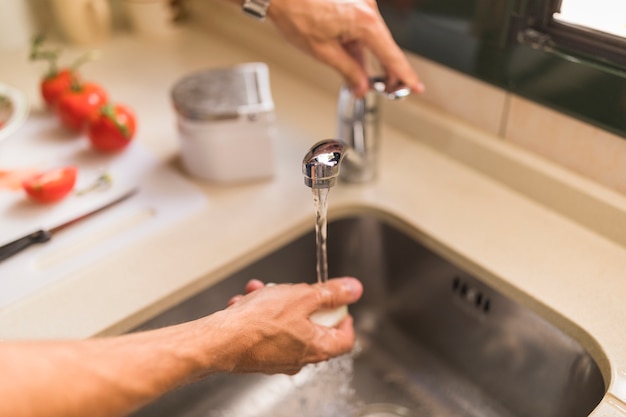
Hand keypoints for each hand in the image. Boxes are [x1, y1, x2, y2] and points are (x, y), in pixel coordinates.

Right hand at [216, 277, 362, 374]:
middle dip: (300, 301)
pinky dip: (257, 313)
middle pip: (313, 327)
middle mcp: (299, 358)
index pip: (345, 338)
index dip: (344, 316)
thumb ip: (331, 293)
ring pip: (285, 324)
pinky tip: (245, 302)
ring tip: (260, 290)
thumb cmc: (258, 323)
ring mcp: (277, 358)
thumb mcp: (302, 297)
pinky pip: (265, 330)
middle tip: (292, 289)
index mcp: (317, 348)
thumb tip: (354, 290)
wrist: (219, 340)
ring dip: (274, 302)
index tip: (338, 303)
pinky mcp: (257, 354)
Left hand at [267, 0, 423, 96]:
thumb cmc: (296, 14)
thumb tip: (361, 86)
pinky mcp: (354, 2)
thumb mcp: (323, 52)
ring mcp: (362, 2)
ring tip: (358, 78)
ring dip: (368, 58)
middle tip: (388, 90)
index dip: (404, 75)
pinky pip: (363, 28)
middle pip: (385, 46)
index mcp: (364, 21)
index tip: (415, 87)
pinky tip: (352, 59)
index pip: (391, 55)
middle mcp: (367, 8)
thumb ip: (348, 71)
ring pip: (373, 38)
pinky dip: (359, 45)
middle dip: (385, 71)